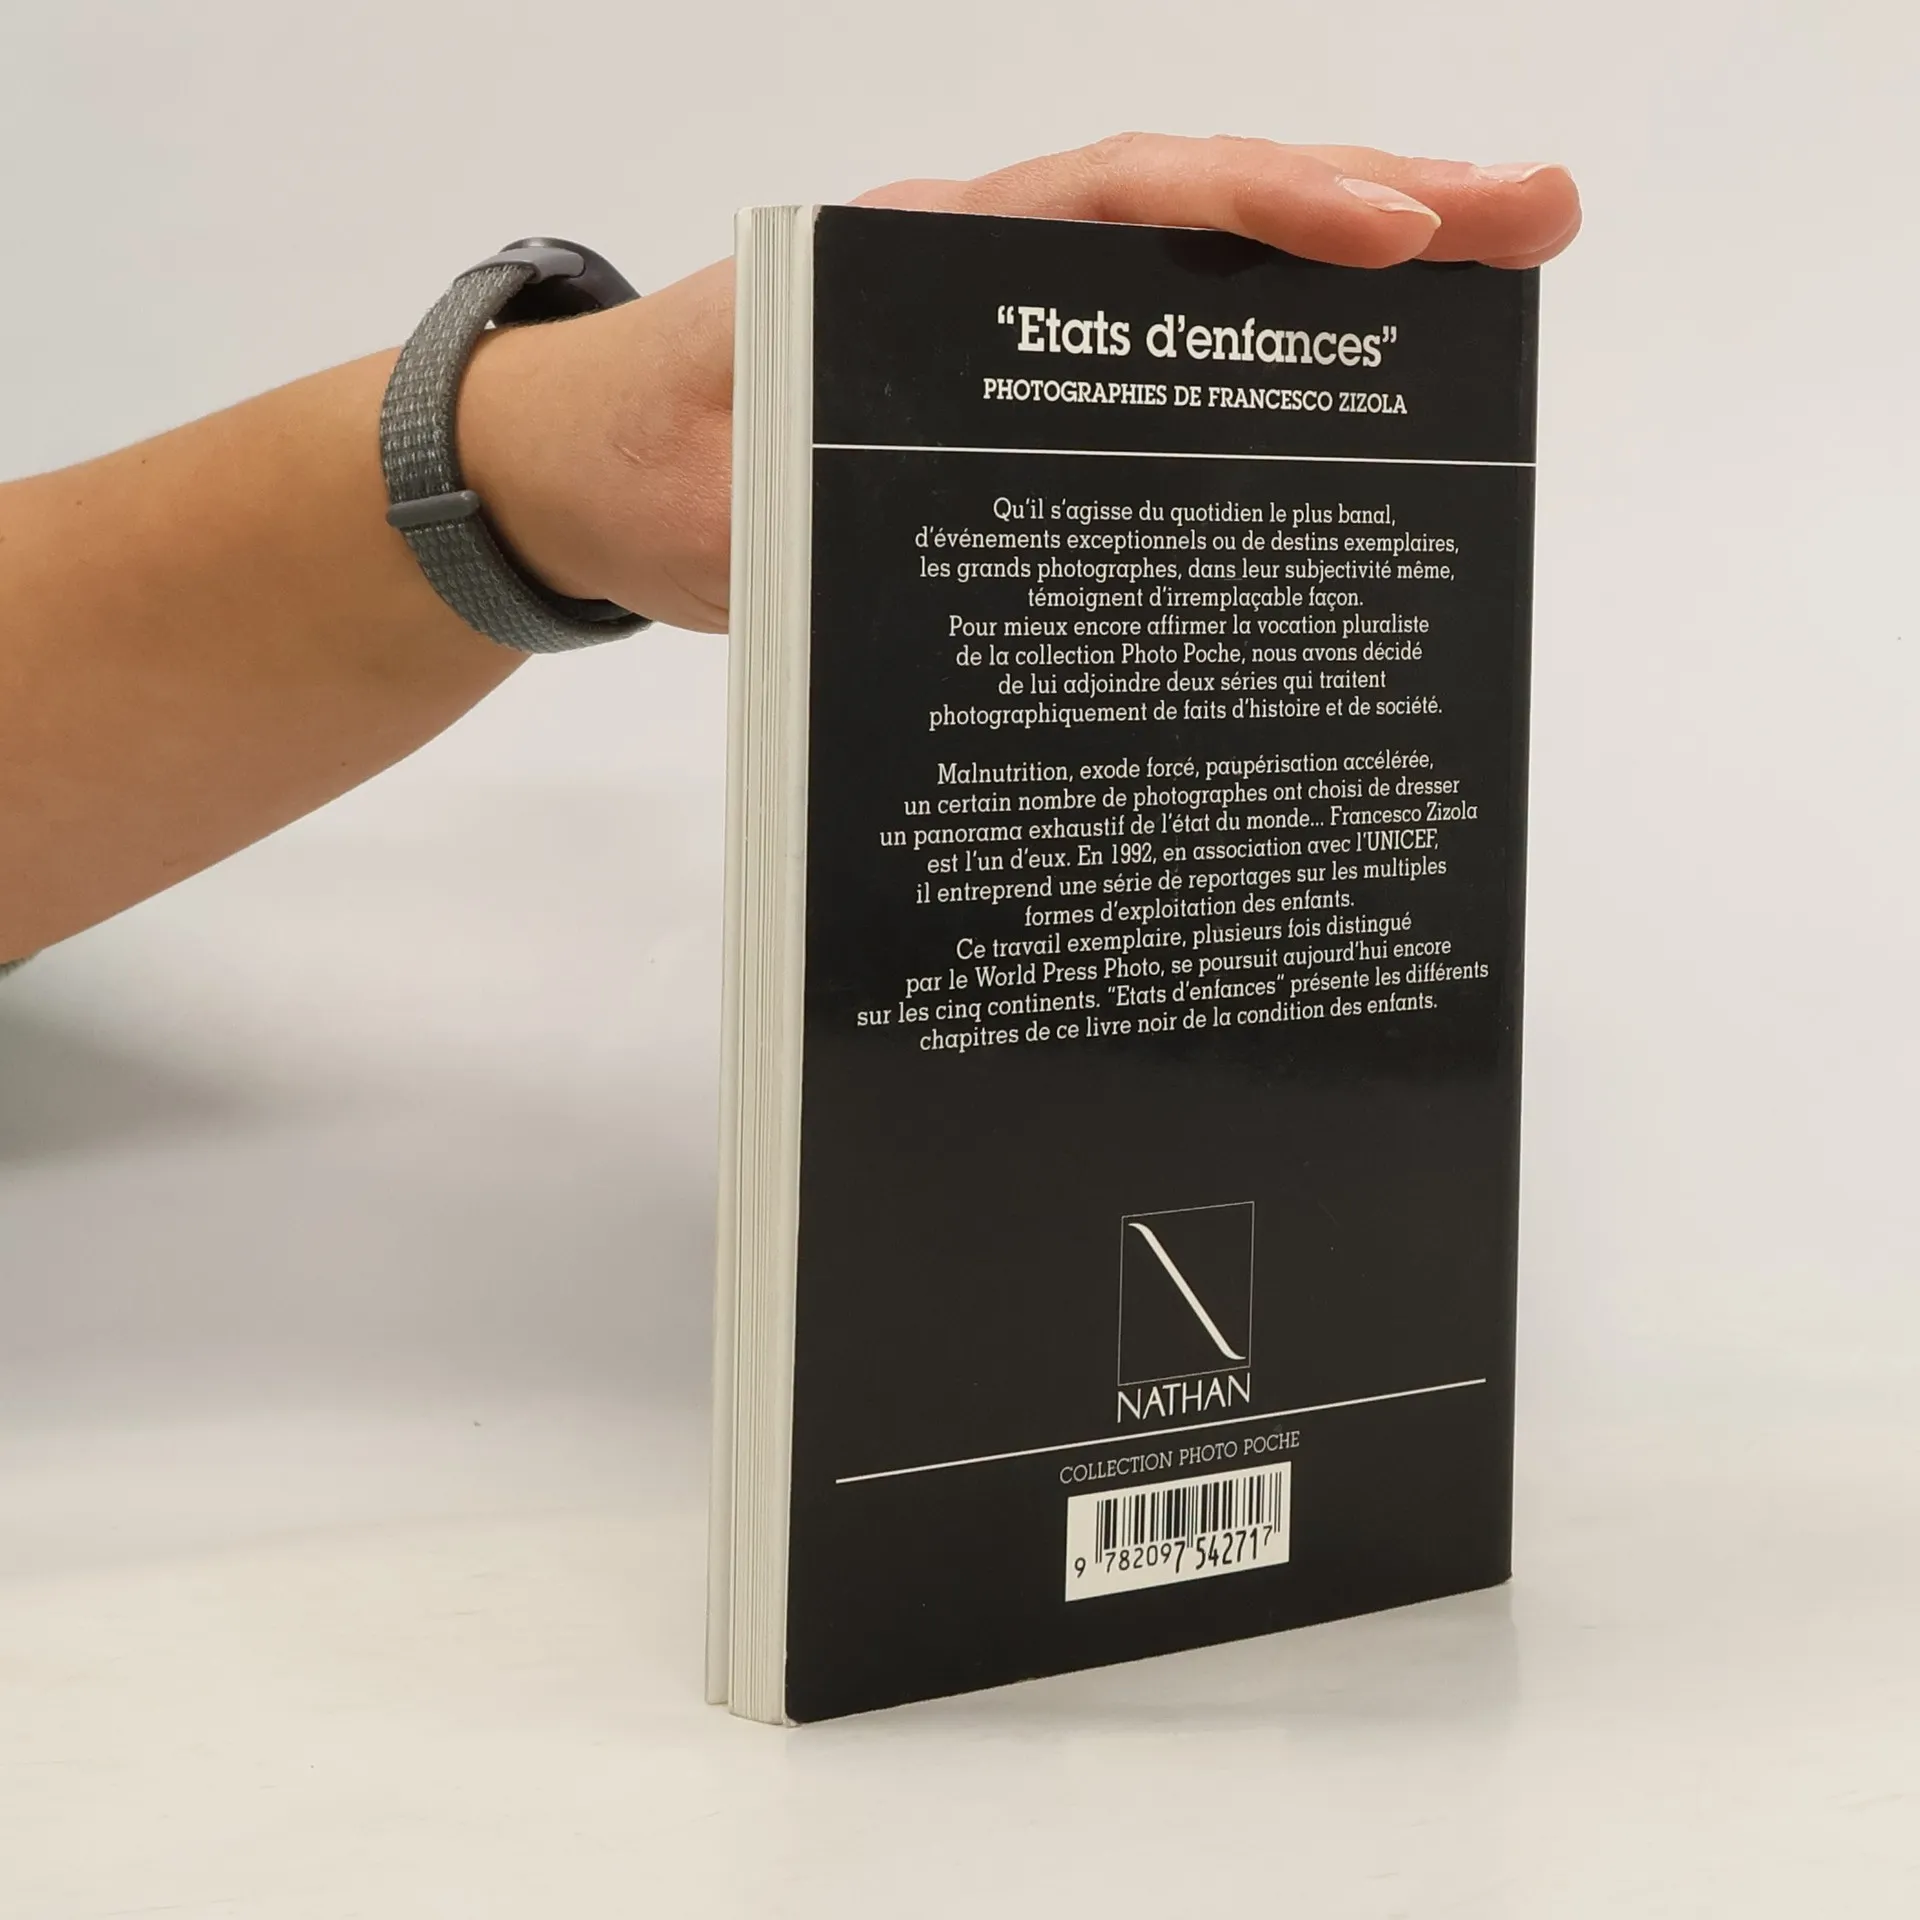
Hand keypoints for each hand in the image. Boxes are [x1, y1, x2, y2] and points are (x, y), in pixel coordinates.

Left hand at [460, 134, 1580, 633]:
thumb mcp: (712, 493)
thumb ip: (805, 502)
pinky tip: (1358, 380)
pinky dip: (1264, 356)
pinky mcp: (1022, 399)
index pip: (1121, 203)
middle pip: (1201, 216)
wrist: (591, 475)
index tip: (1396, 236)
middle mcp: (990, 274)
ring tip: (1499, 269)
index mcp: (925, 262)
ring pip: (1198, 282)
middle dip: (1375, 205)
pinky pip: (1162, 363)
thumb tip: (934, 534)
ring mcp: (1016, 332)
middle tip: (1538, 213)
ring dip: (1347, 276)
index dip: (1262, 213)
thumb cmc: (642, 464)